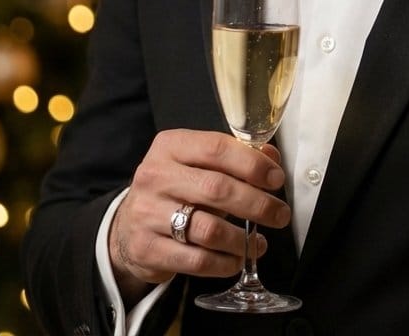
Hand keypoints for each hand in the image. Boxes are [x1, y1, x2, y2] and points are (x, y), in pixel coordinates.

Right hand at [108, 129, 289, 304]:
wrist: (129, 225)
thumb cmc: (175, 188)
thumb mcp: (197, 162)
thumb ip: (235, 157)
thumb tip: (271, 158)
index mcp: (170, 146)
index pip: (217, 148)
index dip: (252, 164)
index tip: (276, 179)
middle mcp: (155, 176)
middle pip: (217, 189)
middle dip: (257, 204)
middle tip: (280, 214)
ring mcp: (147, 213)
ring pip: (208, 229)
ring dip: (243, 239)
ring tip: (260, 243)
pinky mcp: (146, 248)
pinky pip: (196, 260)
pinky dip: (224, 263)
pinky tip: (237, 259)